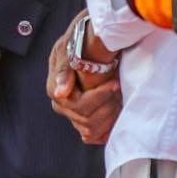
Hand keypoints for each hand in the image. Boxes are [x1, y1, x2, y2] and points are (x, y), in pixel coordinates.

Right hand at [46, 13, 119, 145]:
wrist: (89, 41)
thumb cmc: (79, 43)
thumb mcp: (70, 49)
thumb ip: (64, 71)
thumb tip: (59, 93)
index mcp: (56, 91)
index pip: (79, 107)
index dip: (100, 97)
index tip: (115, 83)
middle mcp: (62, 106)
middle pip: (87, 121)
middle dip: (108, 106)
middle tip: (120, 89)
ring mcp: (73, 114)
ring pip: (92, 131)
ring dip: (110, 116)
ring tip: (120, 98)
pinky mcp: (84, 119)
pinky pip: (94, 136)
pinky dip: (106, 131)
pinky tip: (116, 119)